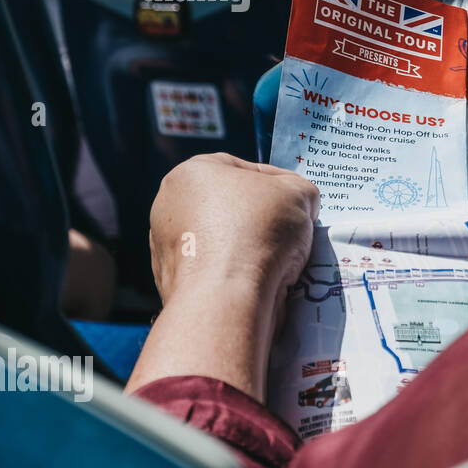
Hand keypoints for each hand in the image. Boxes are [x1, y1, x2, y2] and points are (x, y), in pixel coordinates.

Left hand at [132, 154, 319, 400]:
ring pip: (223, 242)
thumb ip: (301, 190)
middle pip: (231, 207)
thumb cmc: (258, 232)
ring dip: (250, 248)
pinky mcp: (172, 285)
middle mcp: (169, 206)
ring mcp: (165, 248)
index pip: (247, 170)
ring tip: (280, 262)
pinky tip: (258, 283)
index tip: (300, 206)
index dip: (281, 186)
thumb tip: (301, 203)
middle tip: (292, 233)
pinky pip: (215, 272)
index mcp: (191, 173)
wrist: (225, 297)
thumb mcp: (300, 193)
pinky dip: (236, 275)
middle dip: (263, 219)